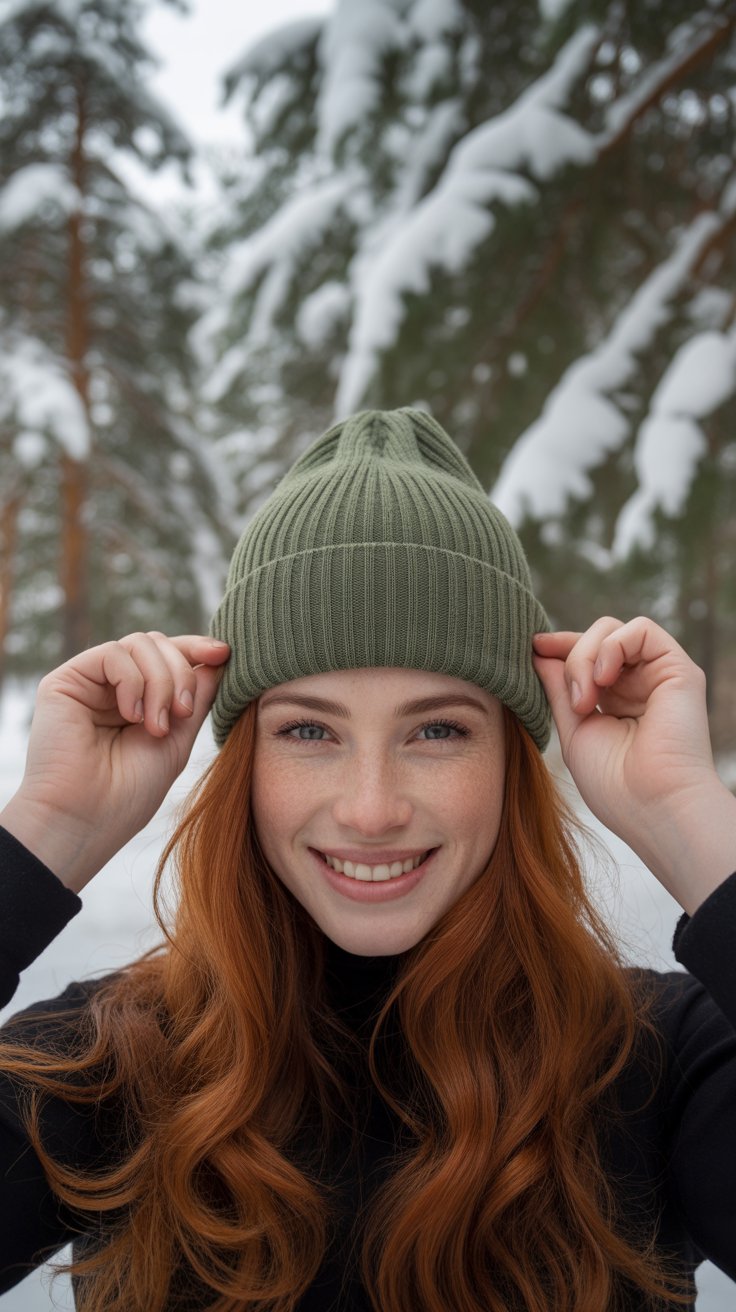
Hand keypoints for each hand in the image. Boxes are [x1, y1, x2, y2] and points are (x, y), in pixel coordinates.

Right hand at [1, 633, 229, 892]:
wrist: (86, 820)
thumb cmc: (130, 793)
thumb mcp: (178, 739)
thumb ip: (196, 697)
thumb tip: (218, 657)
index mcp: (139, 700)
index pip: (170, 657)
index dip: (198, 649)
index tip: (224, 654)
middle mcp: (112, 687)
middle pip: (158, 644)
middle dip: (181, 672)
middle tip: (183, 713)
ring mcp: (89, 683)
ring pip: (139, 644)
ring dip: (160, 682)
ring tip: (157, 726)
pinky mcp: (65, 682)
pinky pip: (112, 654)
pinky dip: (133, 681)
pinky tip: (131, 716)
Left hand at [532, 617, 735, 913]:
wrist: (653, 808)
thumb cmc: (614, 786)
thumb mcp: (574, 730)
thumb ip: (559, 689)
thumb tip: (540, 652)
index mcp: (616, 702)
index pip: (586, 657)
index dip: (559, 647)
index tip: (533, 646)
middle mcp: (639, 685)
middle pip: (595, 638)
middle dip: (570, 656)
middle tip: (573, 702)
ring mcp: (659, 676)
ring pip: (612, 630)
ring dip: (586, 657)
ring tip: (586, 701)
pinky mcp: (679, 669)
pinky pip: (642, 629)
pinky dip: (612, 646)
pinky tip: (603, 679)